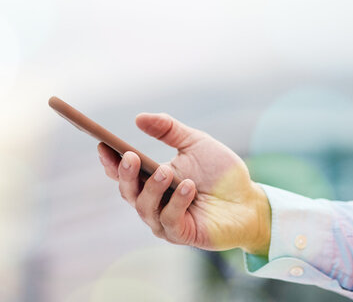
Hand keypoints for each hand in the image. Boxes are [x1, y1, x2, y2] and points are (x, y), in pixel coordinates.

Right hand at [97, 113, 270, 255]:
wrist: (249, 200)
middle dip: (126, 174)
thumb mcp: (195, 143)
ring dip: (153, 188)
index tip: (103, 145)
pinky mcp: (181, 234)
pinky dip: (177, 203)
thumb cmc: (221, 173)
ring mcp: (164, 221)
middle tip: (130, 156)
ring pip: (145, 207)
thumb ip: (168, 130)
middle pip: (128, 192)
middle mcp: (153, 202)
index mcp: (152, 180)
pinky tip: (188, 187)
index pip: (123, 173)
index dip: (110, 161)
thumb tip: (139, 118)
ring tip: (166, 171)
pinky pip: (169, 220)